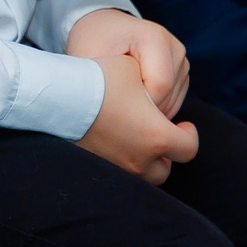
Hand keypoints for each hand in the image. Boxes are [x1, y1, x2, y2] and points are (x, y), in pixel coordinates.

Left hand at [66, 8, 190, 119]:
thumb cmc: (92, 42)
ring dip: (149, 111)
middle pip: (168, 95)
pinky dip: (154, 108)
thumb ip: (101, 81)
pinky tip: (132, 101)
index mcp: (154, 37)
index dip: (139, 105)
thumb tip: (104, 114)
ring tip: (121, 103)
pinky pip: (174, 100)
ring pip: (173, 101)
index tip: (115, 107)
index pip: (160, 85)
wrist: (100, 26)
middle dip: (144, 111)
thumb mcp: (89, 59)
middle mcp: (174, 47)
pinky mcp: (181, 71)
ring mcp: (180, 59)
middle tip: (115, 112)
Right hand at [76, 54, 200, 183]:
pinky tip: (117, 142)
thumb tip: (159, 89)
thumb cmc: (97, 79)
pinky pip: (121, 173)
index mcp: (157, 135)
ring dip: (147, 161)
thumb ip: (154, 83)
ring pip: (145, 176)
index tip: (184, 125)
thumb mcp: (133, 70)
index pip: (189, 147)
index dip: (190, 135)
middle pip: (167, 167)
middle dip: (168, 152)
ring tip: (140, 141)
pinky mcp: (98, 167)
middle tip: (161, 134)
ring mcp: (118, 167)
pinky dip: (125, 162)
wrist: (56, 96)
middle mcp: (141, 159)